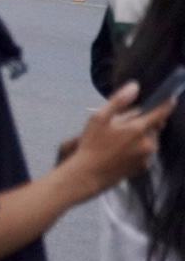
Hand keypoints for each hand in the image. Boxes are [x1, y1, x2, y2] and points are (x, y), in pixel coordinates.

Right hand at [62, 82, 168, 196]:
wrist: (88, 174)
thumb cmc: (91, 144)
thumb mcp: (98, 118)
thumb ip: (118, 101)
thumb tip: (135, 86)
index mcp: (138, 129)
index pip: (159, 114)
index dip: (166, 105)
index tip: (171, 98)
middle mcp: (148, 144)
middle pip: (153, 127)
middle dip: (143, 122)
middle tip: (122, 124)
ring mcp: (147, 157)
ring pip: (150, 140)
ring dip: (141, 136)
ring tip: (119, 139)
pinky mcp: (144, 168)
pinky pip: (146, 152)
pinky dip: (138, 148)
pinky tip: (121, 151)